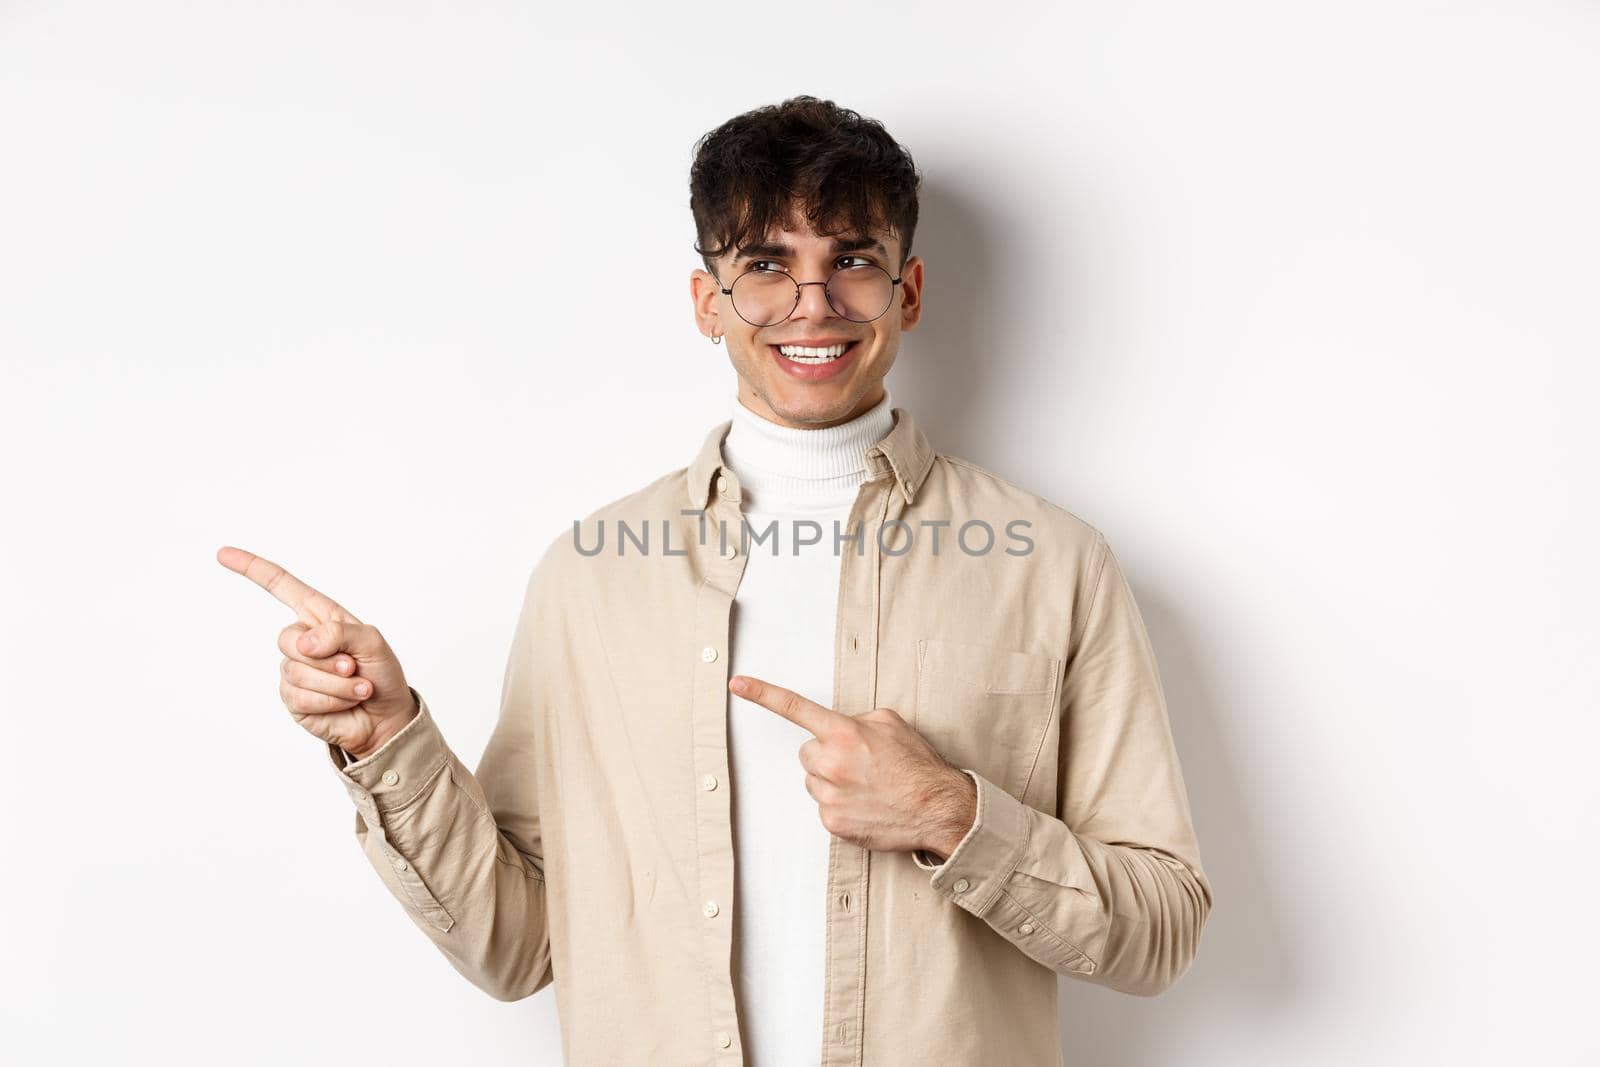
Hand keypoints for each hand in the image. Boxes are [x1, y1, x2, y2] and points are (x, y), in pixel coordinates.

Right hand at [217, 545, 417, 759]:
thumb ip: (341, 632)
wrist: (386, 716)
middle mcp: (302, 640)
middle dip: (327, 658)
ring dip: (336, 684)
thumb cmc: (381, 673)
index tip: (222, 553)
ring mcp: (294, 670)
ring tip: (358, 687)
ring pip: (297, 672)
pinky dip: (331, 701)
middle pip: (287, 639)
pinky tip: (346, 702)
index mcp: (320, 616)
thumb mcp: (373, 642)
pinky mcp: (293, 699)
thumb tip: (304, 643)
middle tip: (353, 666)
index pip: (281, 587)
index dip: (252, 569)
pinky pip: (301, 697)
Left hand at [728, 674, 976, 855]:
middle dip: (826, 755)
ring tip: (866, 786)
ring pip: (814, 781)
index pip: (795, 708)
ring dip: (832, 781)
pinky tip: (866, 805)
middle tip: (858, 764)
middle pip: (807, 753)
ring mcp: (829, 796)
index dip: (762, 694)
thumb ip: (858, 720)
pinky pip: (824, 808)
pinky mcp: (832, 823)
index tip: (737, 684)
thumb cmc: (917, 766)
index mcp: (844, 733)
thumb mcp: (891, 724)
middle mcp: (831, 763)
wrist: (938, 809)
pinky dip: (841, 806)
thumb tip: (842, 726)